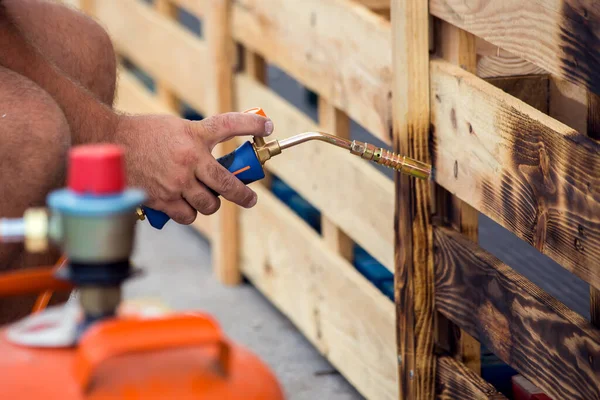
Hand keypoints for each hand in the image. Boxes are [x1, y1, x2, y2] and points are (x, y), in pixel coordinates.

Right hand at [114, 112, 273, 223]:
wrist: (108, 142)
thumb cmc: (144, 133)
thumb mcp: (177, 127)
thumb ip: (200, 139)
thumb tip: (222, 154)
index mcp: (193, 135)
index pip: (229, 125)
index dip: (251, 126)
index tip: (267, 127)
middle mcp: (188, 159)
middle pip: (228, 184)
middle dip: (243, 195)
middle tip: (249, 199)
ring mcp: (176, 182)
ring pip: (209, 205)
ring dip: (210, 203)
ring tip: (205, 197)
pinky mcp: (162, 200)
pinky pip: (188, 216)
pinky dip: (190, 213)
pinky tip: (185, 204)